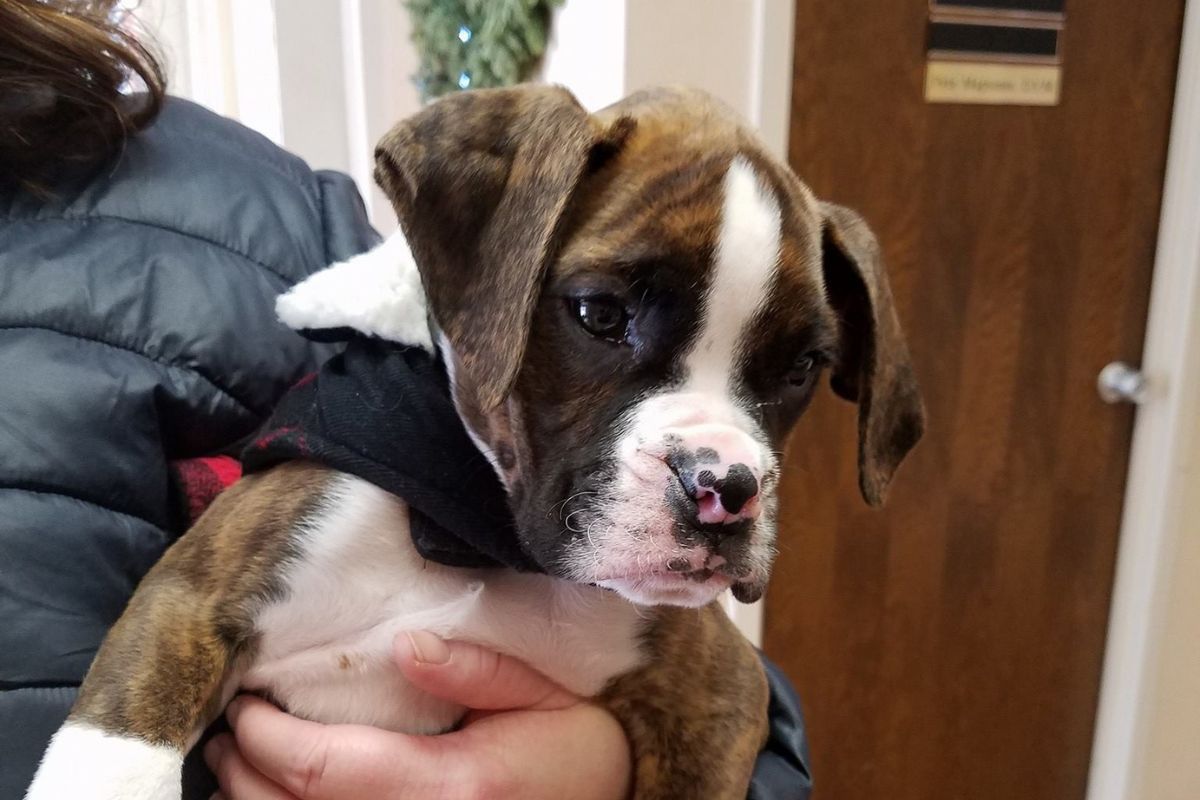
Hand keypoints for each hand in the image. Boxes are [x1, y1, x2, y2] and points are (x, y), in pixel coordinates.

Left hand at [204, 632, 631, 799]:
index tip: (245, 701)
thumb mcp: (545, 692)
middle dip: (242, 773)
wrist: (606, 798)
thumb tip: (405, 644)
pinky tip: (280, 799)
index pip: (323, 769)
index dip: (265, 737)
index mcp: (450, 787)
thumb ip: (478, 669)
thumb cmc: (577, 749)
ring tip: (233, 766)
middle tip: (224, 731)